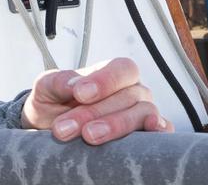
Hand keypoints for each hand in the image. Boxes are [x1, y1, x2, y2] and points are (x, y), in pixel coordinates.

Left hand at [22, 57, 171, 143]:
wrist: (48, 128)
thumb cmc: (52, 103)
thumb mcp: (46, 87)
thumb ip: (58, 81)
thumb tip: (75, 85)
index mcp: (112, 74)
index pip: (122, 69)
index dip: (105, 80)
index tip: (80, 94)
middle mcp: (133, 91)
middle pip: (127, 96)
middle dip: (94, 112)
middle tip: (67, 127)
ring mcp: (143, 113)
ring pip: (142, 114)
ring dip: (113, 126)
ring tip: (87, 136)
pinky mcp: (149, 136)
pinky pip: (162, 133)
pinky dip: (155, 134)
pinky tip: (139, 139)